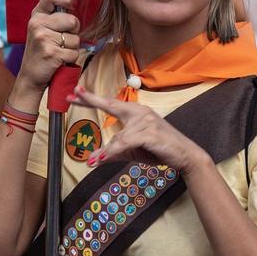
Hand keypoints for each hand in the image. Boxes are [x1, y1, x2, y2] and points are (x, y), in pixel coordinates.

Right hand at [18, 0, 82, 89]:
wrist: (30, 76)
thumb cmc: (42, 50)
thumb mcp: (42, 29)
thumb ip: (55, 16)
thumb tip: (75, 6)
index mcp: (37, 15)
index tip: (71, 5)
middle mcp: (37, 24)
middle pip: (72, 20)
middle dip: (73, 32)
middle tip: (61, 41)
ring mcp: (43, 38)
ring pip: (75, 39)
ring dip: (71, 48)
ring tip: (58, 51)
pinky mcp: (51, 53)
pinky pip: (74, 53)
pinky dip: (70, 59)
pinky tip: (58, 60)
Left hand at [71, 90, 207, 173]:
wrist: (184, 156)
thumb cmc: (158, 150)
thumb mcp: (131, 151)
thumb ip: (111, 153)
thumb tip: (91, 161)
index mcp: (135, 113)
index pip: (110, 104)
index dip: (92, 98)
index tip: (75, 93)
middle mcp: (140, 112)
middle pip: (111, 105)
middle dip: (91, 100)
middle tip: (72, 95)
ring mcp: (145, 121)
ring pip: (118, 136)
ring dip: (107, 151)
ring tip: (94, 162)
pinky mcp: (149, 133)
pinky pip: (126, 142)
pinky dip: (113, 151)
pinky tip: (103, 158)